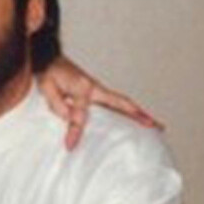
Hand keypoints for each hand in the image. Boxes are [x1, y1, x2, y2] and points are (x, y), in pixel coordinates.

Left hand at [39, 57, 163, 148]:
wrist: (48, 58)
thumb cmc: (47, 73)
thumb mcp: (47, 88)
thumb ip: (57, 103)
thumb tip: (71, 119)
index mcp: (82, 87)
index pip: (81, 114)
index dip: (76, 131)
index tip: (70, 145)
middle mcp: (95, 87)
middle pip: (121, 103)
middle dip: (139, 115)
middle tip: (156, 127)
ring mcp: (99, 90)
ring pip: (123, 104)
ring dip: (139, 114)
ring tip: (156, 126)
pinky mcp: (97, 93)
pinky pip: (116, 104)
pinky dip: (129, 112)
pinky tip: (136, 120)